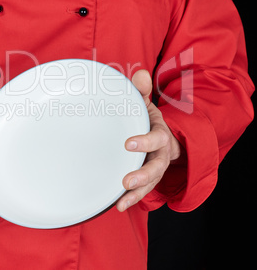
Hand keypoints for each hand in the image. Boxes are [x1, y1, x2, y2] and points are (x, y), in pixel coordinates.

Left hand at [116, 70, 181, 211]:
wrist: (162, 135)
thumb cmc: (147, 119)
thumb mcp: (145, 104)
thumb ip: (142, 91)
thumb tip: (140, 73)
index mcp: (160, 133)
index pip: (156, 138)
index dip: (145, 142)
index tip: (128, 143)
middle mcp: (160, 153)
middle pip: (157, 166)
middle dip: (143, 174)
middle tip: (126, 180)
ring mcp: (153, 167)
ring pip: (150, 183)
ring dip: (137, 192)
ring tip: (122, 199)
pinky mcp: (146, 178)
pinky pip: (142, 190)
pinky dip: (131, 198)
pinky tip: (118, 205)